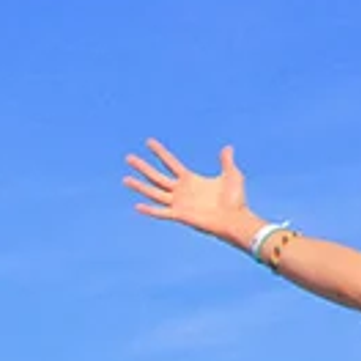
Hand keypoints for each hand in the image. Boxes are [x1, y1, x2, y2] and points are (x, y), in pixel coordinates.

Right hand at [128, 137, 258, 244]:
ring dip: (140, 186)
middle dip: (143, 167)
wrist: (236, 219)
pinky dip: (150, 210)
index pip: (170, 163)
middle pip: (156, 176)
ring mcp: (179, 203)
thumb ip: (226, 161)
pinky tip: (137, 206)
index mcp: (190, 180)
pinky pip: (162, 212)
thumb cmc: (235, 200)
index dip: (160, 152)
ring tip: (125, 179)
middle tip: (128, 157)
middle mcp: (181, 191)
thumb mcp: (231, 175)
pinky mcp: (180, 215)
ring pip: (154, 192)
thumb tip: (228, 147)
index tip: (149, 142)